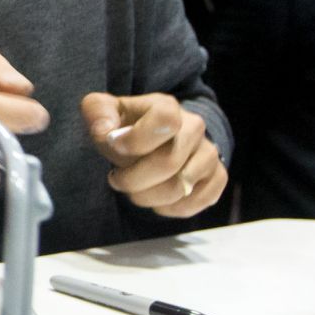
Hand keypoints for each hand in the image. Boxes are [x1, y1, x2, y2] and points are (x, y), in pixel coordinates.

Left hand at [81, 92, 226, 218]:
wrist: (155, 137)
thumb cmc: (125, 125)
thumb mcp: (102, 109)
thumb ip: (97, 113)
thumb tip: (106, 132)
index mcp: (166, 106)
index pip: (165, 121)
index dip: (137, 140)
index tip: (114, 147)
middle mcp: (194, 127)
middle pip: (169, 163)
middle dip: (133, 179)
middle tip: (117, 179)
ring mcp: (209, 153)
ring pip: (180, 188)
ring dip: (147, 197)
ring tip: (135, 188)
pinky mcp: (217, 177)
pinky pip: (196, 202)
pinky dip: (169, 208)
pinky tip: (155, 199)